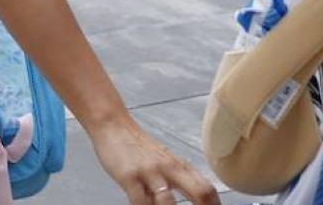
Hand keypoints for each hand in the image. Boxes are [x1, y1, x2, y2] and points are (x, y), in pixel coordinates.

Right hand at [91, 118, 219, 204]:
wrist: (114, 125)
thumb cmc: (139, 148)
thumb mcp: (164, 163)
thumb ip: (177, 183)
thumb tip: (189, 203)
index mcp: (182, 167)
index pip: (208, 190)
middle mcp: (170, 168)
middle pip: (200, 193)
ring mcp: (151, 172)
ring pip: (168, 203)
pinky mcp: (130, 176)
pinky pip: (140, 202)